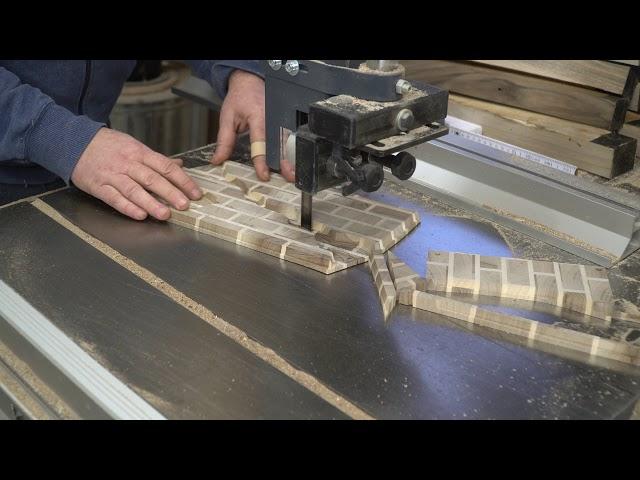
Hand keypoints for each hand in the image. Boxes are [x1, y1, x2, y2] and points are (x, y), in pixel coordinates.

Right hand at [71, 128, 202, 220]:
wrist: (73, 141)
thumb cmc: (107, 145)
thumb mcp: (133, 146)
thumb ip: (156, 159)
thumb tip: (180, 166)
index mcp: (140, 152)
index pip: (165, 167)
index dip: (182, 180)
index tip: (195, 193)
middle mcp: (128, 164)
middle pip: (152, 179)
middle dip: (170, 193)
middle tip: (185, 205)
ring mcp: (112, 175)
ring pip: (134, 190)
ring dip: (151, 203)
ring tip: (165, 214)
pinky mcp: (98, 186)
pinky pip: (114, 198)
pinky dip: (127, 207)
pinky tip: (140, 215)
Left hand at [211, 69, 294, 181]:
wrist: (250, 82)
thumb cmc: (240, 98)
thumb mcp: (227, 117)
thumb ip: (224, 140)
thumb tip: (218, 159)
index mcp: (258, 116)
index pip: (261, 142)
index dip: (262, 160)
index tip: (264, 174)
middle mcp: (273, 119)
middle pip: (281, 144)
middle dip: (286, 162)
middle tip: (289, 177)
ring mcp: (281, 121)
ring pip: (288, 143)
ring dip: (291, 160)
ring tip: (293, 175)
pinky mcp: (284, 124)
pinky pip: (288, 140)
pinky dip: (290, 153)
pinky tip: (291, 165)